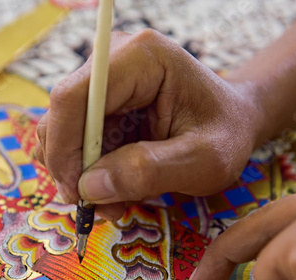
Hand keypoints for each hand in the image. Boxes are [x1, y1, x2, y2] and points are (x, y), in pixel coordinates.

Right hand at [35, 29, 264, 219]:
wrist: (234, 120)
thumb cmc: (227, 133)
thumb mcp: (204, 160)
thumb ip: (150, 171)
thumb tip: (89, 187)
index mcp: (142, 58)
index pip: (74, 98)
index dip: (64, 148)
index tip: (77, 193)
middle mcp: (114, 58)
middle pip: (62, 113)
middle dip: (71, 166)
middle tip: (96, 206)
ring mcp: (105, 77)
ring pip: (64, 128)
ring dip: (80, 172)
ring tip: (114, 201)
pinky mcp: (102, 99)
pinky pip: (77, 136)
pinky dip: (89, 167)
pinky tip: (115, 186)